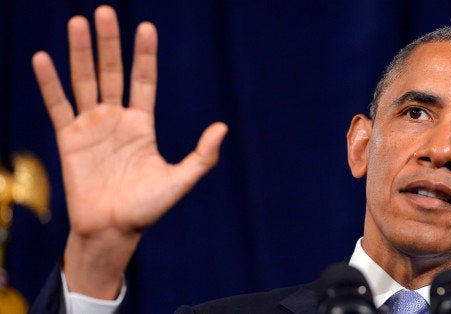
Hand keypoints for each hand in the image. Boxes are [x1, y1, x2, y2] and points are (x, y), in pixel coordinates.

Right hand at [32, 5, 226, 297]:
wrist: (113, 231)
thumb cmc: (147, 208)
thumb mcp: (180, 180)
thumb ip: (202, 156)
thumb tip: (223, 127)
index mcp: (142, 124)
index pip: (144, 81)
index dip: (145, 56)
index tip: (147, 28)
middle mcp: (116, 119)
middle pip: (111, 72)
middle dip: (109, 43)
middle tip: (105, 12)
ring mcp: (91, 126)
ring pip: (84, 81)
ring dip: (80, 53)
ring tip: (78, 22)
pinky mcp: (69, 139)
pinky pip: (58, 105)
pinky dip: (50, 83)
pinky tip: (44, 58)